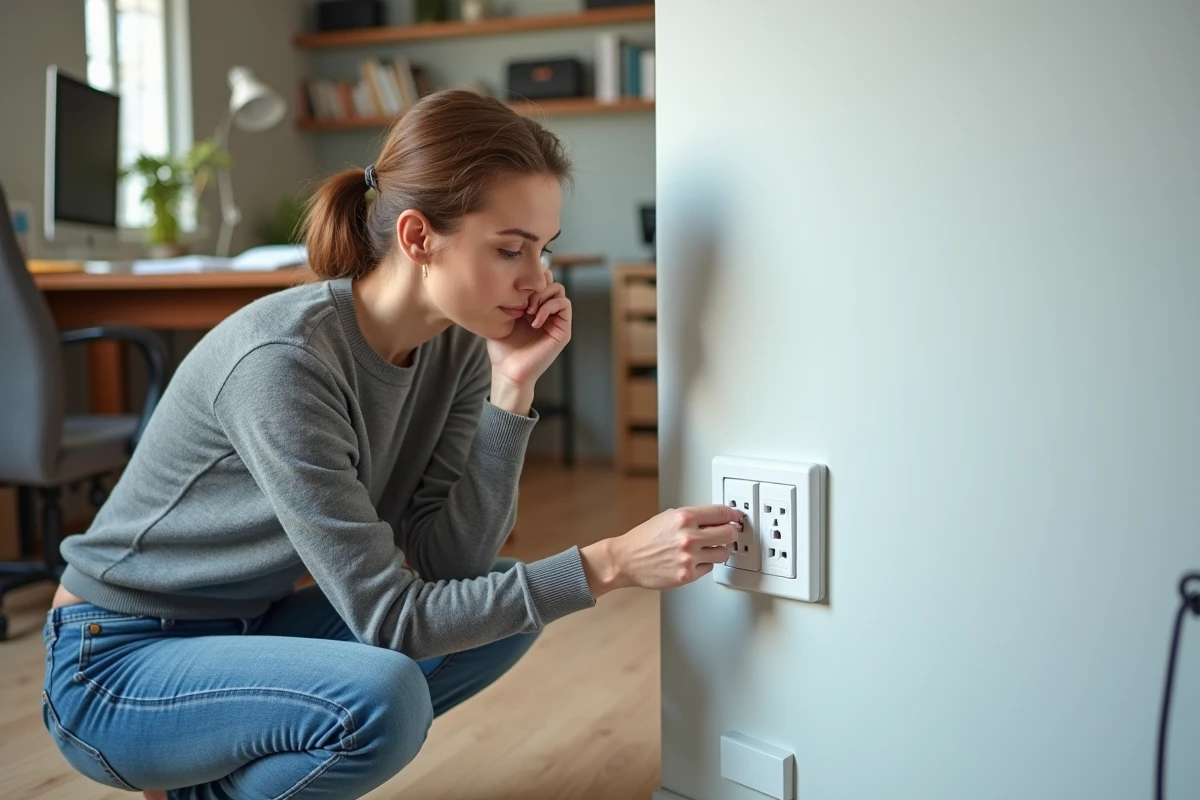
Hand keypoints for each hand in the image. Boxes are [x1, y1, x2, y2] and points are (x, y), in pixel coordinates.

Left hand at [486, 268, 571, 388]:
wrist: (508, 371)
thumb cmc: (502, 348)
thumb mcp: (501, 317)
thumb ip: (508, 298)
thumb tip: (512, 279)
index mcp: (534, 307)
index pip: (539, 279)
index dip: (529, 279)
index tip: (514, 291)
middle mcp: (547, 312)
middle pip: (551, 280)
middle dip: (536, 285)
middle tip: (522, 303)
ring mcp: (556, 320)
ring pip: (559, 290)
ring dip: (543, 295)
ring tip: (528, 311)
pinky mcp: (563, 330)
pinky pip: (564, 305)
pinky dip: (549, 307)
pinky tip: (535, 320)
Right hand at [580, 504, 744, 595]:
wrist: (626, 560)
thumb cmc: (644, 538)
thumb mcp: (668, 517)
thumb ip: (693, 517)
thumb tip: (717, 519)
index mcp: (684, 518)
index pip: (721, 513)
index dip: (733, 515)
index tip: (736, 517)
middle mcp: (688, 537)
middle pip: (729, 534)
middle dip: (730, 533)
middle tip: (728, 533)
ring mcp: (689, 558)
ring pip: (722, 553)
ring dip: (718, 550)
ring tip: (706, 548)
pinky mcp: (687, 575)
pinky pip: (709, 568)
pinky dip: (704, 564)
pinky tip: (692, 559)